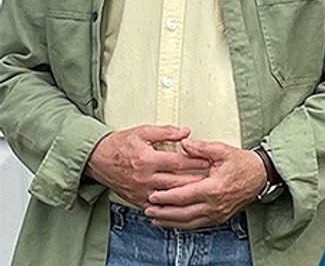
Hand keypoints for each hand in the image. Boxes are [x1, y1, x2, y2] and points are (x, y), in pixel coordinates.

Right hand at [85, 125, 210, 207]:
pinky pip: (157, 206)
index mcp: (147, 159)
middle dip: (197, 181)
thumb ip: (166, 132)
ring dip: (186, 195)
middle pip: (177, 182)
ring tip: (203, 192)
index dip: (196, 162)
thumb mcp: (143, 131)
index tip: (210, 162)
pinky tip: (183, 205)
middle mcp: (144, 177)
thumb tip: (186, 132)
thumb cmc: (119, 145)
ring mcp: (141, 191)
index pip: (178, 162)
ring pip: (169, 197)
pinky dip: (171, 206)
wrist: (97, 159)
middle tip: (213, 180)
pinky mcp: (136, 199)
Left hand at [144, 139, 266, 228]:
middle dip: (163, 212)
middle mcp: (215, 204)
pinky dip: (183, 225)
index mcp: (214, 188)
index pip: (183, 196)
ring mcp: (217, 213)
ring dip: (170, 222)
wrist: (260, 175)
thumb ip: (202, 148)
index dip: (166, 197)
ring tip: (156, 218)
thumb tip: (184, 144)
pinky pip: (197, 225)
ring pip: (188, 222)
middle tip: (149, 209)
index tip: (153, 195)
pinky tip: (174, 222)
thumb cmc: (243, 164)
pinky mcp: (220, 217)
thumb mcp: (223, 151)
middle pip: (182, 213)